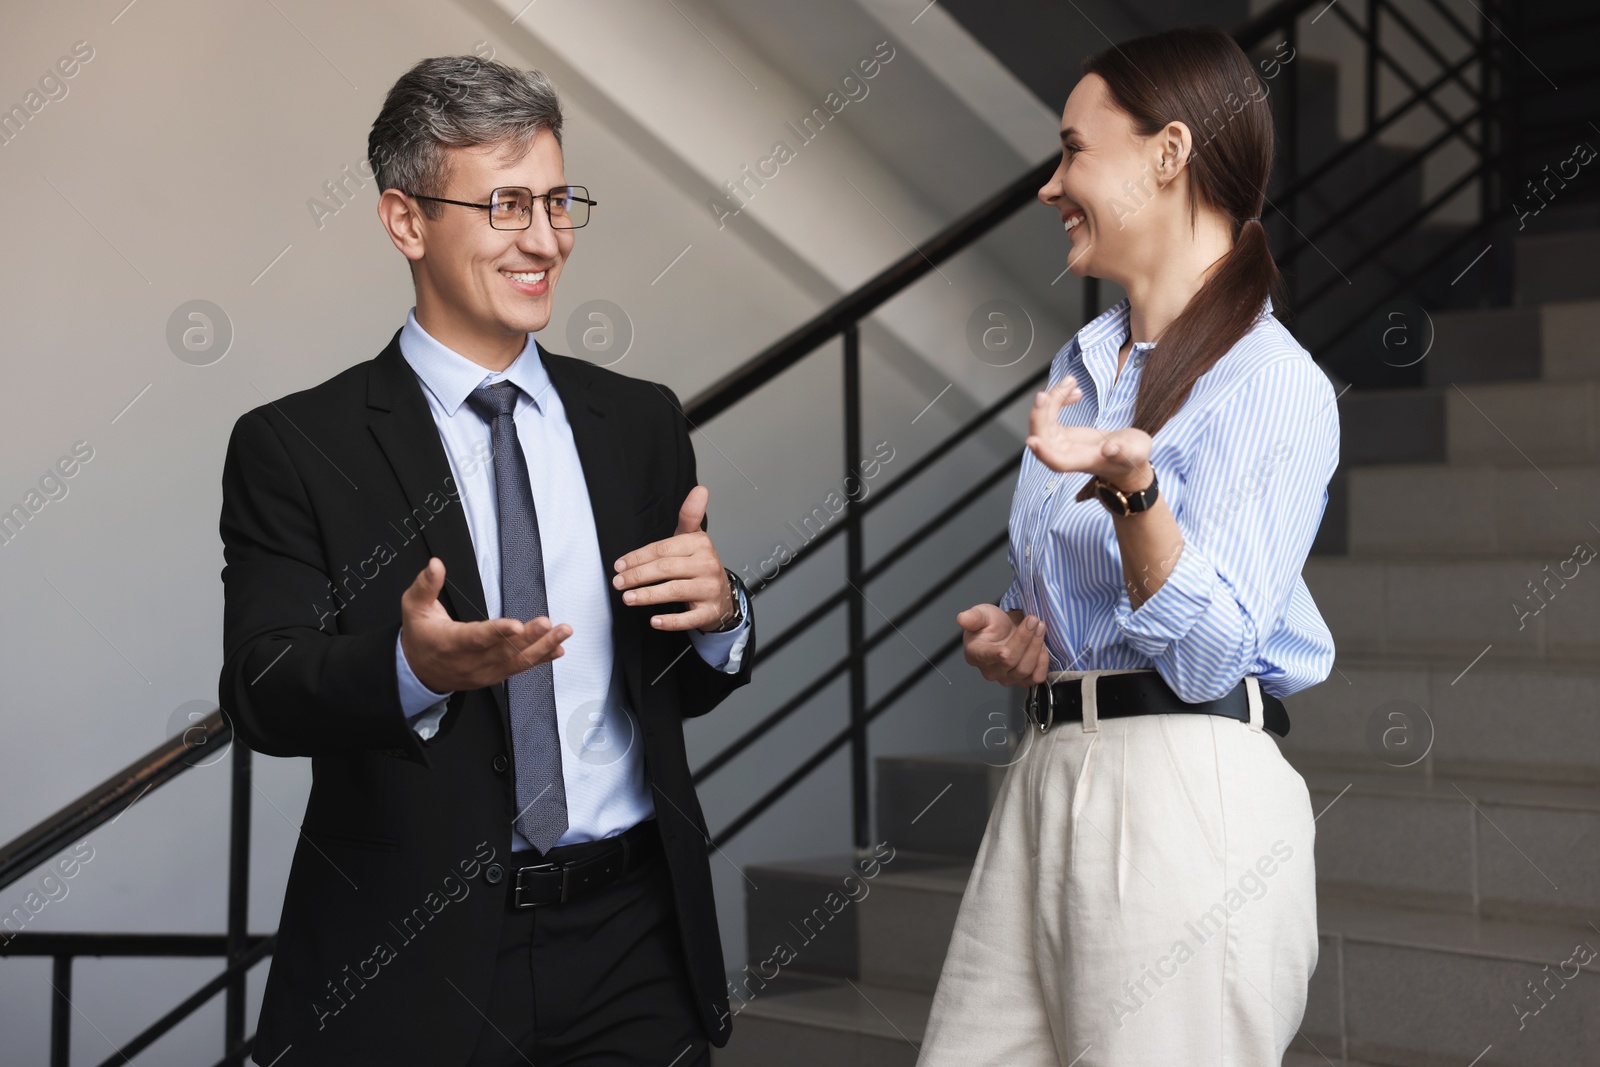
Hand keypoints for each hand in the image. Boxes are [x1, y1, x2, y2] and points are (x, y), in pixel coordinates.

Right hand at [399, 558, 570, 692]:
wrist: (418, 672)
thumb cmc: (419, 636)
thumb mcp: (414, 607)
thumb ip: (425, 585)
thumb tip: (435, 564)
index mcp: (449, 643)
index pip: (476, 638)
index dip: (497, 632)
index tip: (516, 624)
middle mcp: (469, 661)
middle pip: (503, 650)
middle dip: (529, 637)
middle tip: (549, 623)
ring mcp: (484, 672)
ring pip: (516, 661)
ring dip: (542, 647)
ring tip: (563, 633)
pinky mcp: (494, 676)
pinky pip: (519, 669)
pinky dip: (540, 659)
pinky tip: (557, 649)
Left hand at [612, 485, 736, 631]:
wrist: (722, 595)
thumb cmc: (699, 565)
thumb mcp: (693, 538)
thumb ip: (690, 515)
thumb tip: (700, 489)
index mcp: (700, 544)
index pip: (663, 549)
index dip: (639, 557)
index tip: (619, 564)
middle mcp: (707, 565)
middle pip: (666, 569)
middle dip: (638, 576)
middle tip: (618, 582)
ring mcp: (709, 589)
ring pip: (675, 591)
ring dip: (648, 596)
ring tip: (628, 598)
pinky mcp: (709, 612)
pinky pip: (689, 618)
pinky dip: (670, 621)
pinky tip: (654, 621)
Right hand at [956, 604, 1049, 686]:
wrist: (1006, 632)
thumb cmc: (992, 625)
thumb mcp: (982, 614)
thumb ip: (973, 617)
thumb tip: (963, 618)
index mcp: (975, 654)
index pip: (985, 657)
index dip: (995, 655)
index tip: (1004, 650)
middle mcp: (990, 670)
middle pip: (1010, 661)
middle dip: (1024, 639)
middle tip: (1033, 620)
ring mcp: (1007, 678)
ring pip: (1024, 669)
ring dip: (1036, 647)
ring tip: (1040, 627)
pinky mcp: (1023, 681)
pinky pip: (1036, 677)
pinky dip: (1043, 662)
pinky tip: (1042, 646)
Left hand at [1024, 376, 1153, 492]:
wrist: (1128, 453)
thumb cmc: (1132, 456)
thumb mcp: (1134, 451)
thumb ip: (1123, 450)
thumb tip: (1108, 449)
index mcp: (1081, 461)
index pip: (1056, 461)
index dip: (1043, 452)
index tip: (1032, 440)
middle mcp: (1065, 453)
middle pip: (1043, 436)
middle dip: (1040, 415)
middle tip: (1045, 395)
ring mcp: (1061, 442)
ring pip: (1045, 421)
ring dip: (1052, 399)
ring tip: (1071, 381)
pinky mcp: (1062, 432)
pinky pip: (1051, 414)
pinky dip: (1059, 399)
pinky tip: (1074, 389)